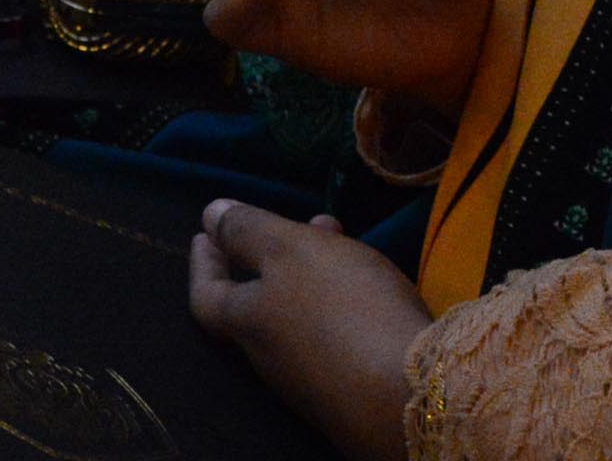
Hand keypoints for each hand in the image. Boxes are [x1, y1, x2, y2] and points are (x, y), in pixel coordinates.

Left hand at [189, 202, 420, 460]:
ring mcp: (308, 380)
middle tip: (288, 223)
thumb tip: (208, 217)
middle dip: (268, 257)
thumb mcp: (291, 251)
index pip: (206, 296)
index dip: (203, 264)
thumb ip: (248, 231)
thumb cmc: (343, 308)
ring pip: (296, 315)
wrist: (408, 394)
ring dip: (309, 274)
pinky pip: (330, 335)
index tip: (203, 234)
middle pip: (255, 305)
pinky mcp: (347, 391)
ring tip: (338, 237)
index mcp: (248, 323)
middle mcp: (269, 358)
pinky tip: (367, 287)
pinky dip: (336, 301)